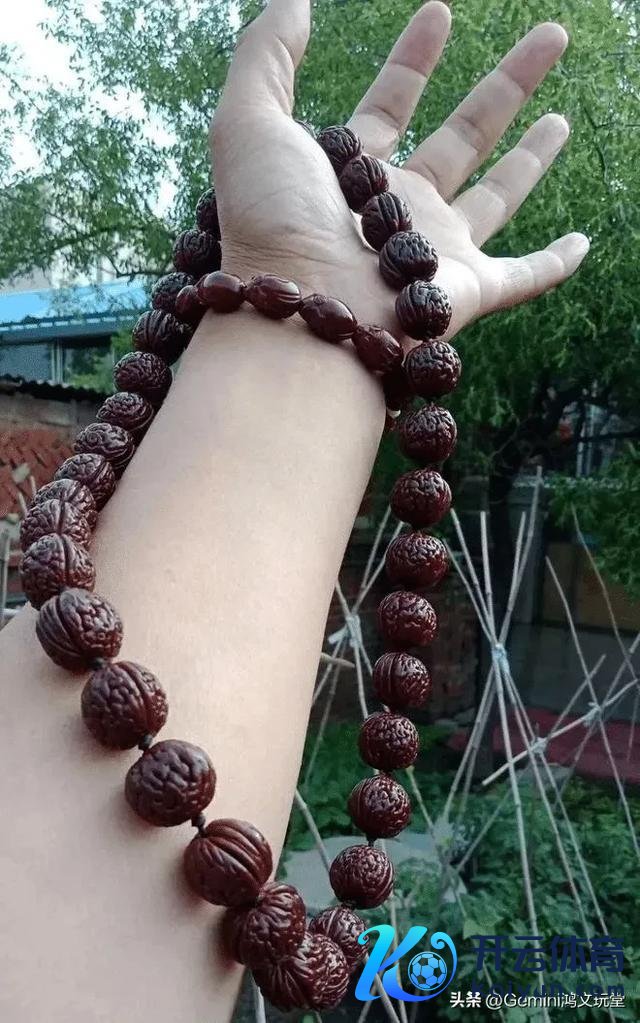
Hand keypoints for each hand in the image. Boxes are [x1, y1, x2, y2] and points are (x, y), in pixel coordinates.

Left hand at [212, 0, 588, 341]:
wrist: (302, 312)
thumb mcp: (250, 122)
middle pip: (464, 137)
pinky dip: (555, 263)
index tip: (438, 11)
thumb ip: (267, 55)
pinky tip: (582, 244)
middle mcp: (399, 210)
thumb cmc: (272, 223)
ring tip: (560, 118)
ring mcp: (436, 252)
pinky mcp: (467, 291)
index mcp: (352, 172)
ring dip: (532, 157)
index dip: (412, 58)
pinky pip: (524, 278)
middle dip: (506, 85)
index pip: (390, 104)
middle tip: (549, 38)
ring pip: (498, 196)